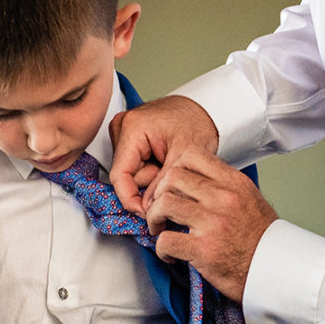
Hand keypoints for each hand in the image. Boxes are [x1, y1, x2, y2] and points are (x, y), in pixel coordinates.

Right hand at [109, 96, 218, 215]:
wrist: (204, 109)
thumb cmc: (197, 122)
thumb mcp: (185, 155)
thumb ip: (164, 184)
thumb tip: (148, 208)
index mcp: (132, 127)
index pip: (120, 176)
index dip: (132, 200)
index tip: (147, 214)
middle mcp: (122, 127)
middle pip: (127, 176)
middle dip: (151, 182)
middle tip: (172, 171)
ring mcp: (125, 132)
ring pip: (133, 174)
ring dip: (153, 176)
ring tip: (171, 162)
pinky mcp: (131, 139)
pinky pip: (137, 167)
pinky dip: (153, 170)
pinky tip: (166, 159)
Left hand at [145, 151, 276, 301]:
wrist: (275, 270)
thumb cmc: (262, 239)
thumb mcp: (251, 199)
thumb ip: (226, 186)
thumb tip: (197, 179)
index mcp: (235, 183)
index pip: (192, 156)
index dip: (174, 169)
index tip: (172, 186)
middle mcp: (224, 198)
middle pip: (172, 177)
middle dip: (159, 193)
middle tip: (161, 210)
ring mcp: (213, 223)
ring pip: (164, 204)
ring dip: (154, 218)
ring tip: (161, 230)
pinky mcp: (203, 250)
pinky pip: (166, 240)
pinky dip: (161, 249)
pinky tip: (170, 255)